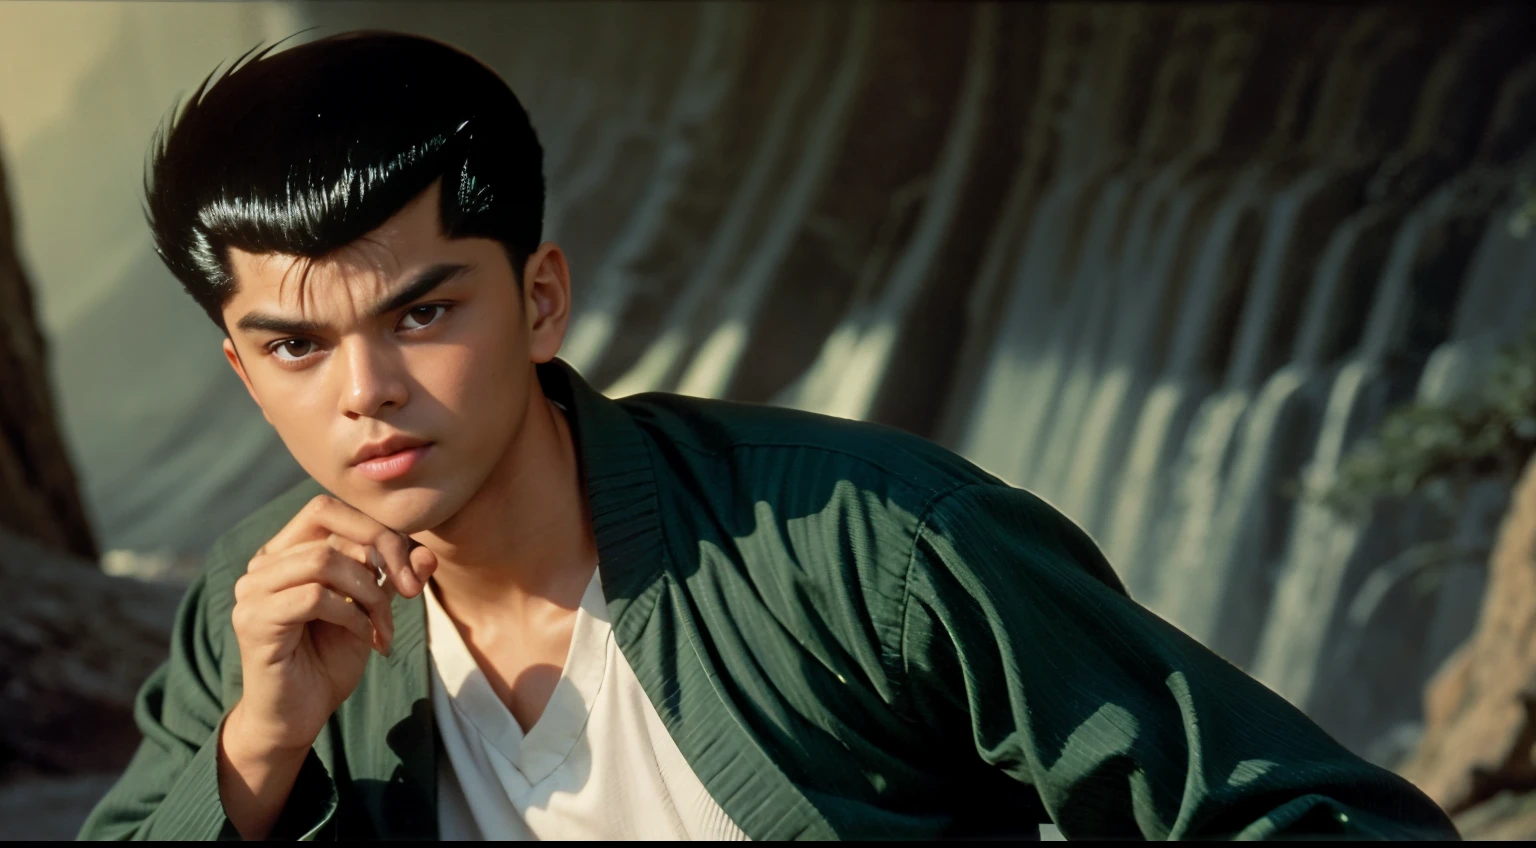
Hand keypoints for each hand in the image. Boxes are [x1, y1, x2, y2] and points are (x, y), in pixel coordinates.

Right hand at [217, 494, 437, 836]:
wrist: (298, 717)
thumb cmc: (329, 659)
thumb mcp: (371, 610)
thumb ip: (392, 577)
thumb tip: (428, 554)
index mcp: (286, 552)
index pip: (328, 509)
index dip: (377, 529)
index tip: (412, 571)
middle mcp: (262, 564)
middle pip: (329, 524)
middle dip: (383, 552)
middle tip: (410, 592)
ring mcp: (251, 591)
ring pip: (323, 560)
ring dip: (369, 592)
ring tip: (382, 628)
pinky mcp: (252, 621)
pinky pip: (313, 597)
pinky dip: (351, 614)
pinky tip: (363, 637)